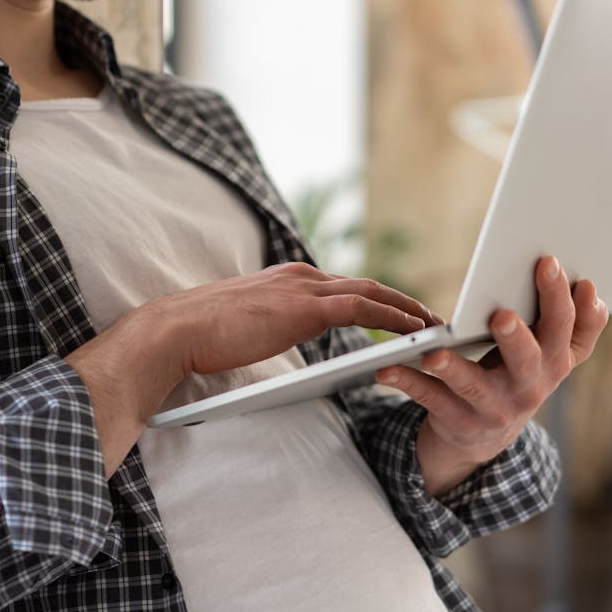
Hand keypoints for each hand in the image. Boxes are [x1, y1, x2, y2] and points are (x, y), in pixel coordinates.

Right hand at [66, 262, 434, 476]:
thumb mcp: (242, 324)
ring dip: (408, 308)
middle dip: (401, 300)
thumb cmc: (199, 336)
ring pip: (372, 292)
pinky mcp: (307, 308)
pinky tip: (415, 331)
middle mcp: (299, 276)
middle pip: (364, 284)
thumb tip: (273, 335)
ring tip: (434, 325)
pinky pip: (365, 308)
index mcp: (284, 279)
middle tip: (430, 316)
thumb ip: (266, 323)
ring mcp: (304, 288)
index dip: (374, 298)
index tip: (397, 312)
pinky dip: (395, 317)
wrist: (177, 330)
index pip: (340, 285)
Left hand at [375, 256, 607, 497]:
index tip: (557, 268)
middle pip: (529, 360)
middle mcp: (531, 386)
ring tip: (434, 353)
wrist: (484, 435)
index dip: (567, 302)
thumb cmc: (516, 374)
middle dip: (517, 337)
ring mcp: (494, 407)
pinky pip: (431, 398)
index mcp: (556, 361)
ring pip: (473, 385)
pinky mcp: (458, 419)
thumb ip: (572, 324)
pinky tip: (387, 369)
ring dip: (453, 369)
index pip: (569, 331)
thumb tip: (590, 287)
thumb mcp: (549, 355)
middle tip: (503, 315)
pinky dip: (407, 382)